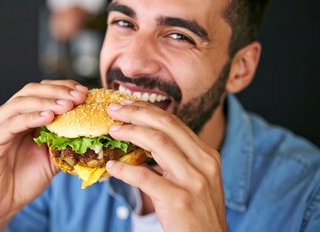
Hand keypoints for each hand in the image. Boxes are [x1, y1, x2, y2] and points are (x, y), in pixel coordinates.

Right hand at [0, 80, 87, 230]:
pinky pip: (11, 125)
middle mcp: (6, 116)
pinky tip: (49, 117)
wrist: (1, 205)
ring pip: (21, 103)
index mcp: (20, 115)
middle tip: (79, 96)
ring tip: (67, 105)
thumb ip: (66, 141)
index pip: (42, 90)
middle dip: (58, 91)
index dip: (63, 87)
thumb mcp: (53, 157)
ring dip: (47, 101)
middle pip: (31, 91)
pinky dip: (31, 118)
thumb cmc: (24, 180)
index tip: (84, 92)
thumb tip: (92, 132)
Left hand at [106, 100, 227, 231]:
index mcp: (207, 156)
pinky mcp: (179, 200)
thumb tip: (143, 142)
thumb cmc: (198, 214)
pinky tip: (112, 166)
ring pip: (158, 142)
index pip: (175, 123)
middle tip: (115, 109)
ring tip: (112, 131)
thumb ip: (178, 160)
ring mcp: (193, 181)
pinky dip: (125, 170)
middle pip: (166, 125)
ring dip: (131, 133)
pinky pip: (144, 177)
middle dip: (137, 113)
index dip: (148, 110)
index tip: (128, 105)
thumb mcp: (197, 180)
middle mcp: (204, 163)